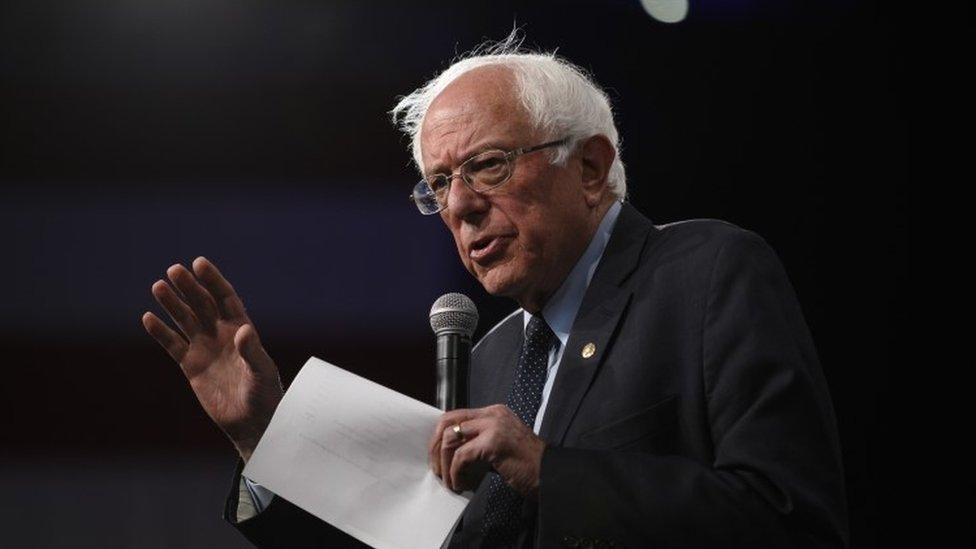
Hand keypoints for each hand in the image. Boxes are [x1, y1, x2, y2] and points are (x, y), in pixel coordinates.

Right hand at [142, 256, 282, 461]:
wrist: (251, 423)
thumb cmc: (264, 395)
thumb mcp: (262, 372)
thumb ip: (252, 351)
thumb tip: (245, 330)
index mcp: (242, 329)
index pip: (225, 298)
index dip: (213, 280)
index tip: (199, 263)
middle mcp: (222, 334)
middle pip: (202, 304)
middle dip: (189, 287)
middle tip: (173, 270)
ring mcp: (205, 348)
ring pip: (185, 320)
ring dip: (172, 303)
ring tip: (158, 286)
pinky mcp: (191, 366)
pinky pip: (173, 344)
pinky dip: (160, 332)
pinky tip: (148, 317)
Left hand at [428, 404, 545, 497]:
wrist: (549, 474)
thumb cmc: (526, 464)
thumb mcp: (499, 444)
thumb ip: (479, 441)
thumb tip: (451, 451)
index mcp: (494, 412)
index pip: (456, 416)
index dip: (440, 436)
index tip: (436, 455)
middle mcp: (492, 414)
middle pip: (448, 421)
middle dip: (435, 446)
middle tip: (436, 467)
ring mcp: (493, 426)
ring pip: (451, 438)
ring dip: (444, 463)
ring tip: (448, 480)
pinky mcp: (493, 443)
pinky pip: (461, 457)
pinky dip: (455, 473)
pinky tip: (459, 484)